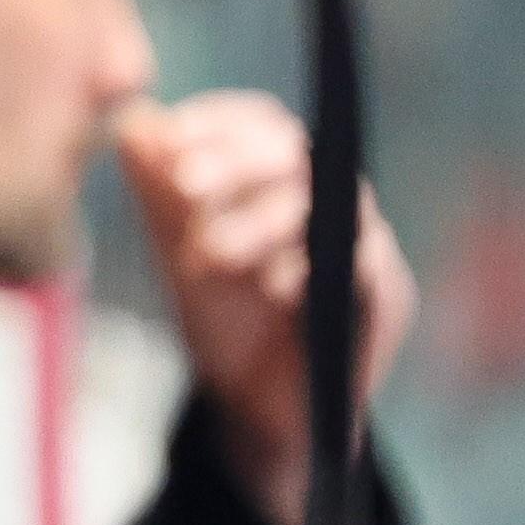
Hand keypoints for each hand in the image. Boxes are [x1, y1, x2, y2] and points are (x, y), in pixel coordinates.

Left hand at [113, 92, 415, 524]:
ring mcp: (367, 245)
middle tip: (184, 184)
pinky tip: (274, 288)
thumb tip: (134, 125)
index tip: (166, 140)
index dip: (216, 122)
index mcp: (280, 179)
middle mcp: (331, 200)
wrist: (256, 403)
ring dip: (267, 220)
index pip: (260, 122)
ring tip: (211, 251)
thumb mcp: (177, 249)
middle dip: (237, 162)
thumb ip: (158, 190)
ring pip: (338, 204)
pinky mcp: (390, 298)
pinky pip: (369, 267)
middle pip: (300, 153)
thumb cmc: (222, 313)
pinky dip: (315, 271)